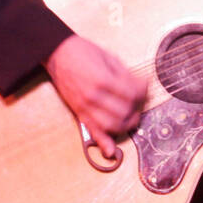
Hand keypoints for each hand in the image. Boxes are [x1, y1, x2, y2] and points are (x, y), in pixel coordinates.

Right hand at [44, 35, 147, 158]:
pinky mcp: (79, 113)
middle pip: (125, 112)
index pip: (132, 94)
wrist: (57, 54)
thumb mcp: (108, 57)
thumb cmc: (82, 52)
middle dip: (137, 108)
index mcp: (103, 80)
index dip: (143, 90)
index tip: (144, 85)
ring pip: (113, 126)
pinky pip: (93, 132)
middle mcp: (94, 97)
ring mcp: (86, 107)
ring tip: (131, 115)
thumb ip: (126, 74)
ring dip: (126, 123)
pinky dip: (104, 143)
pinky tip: (112, 151)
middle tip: (138, 100)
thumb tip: (142, 85)